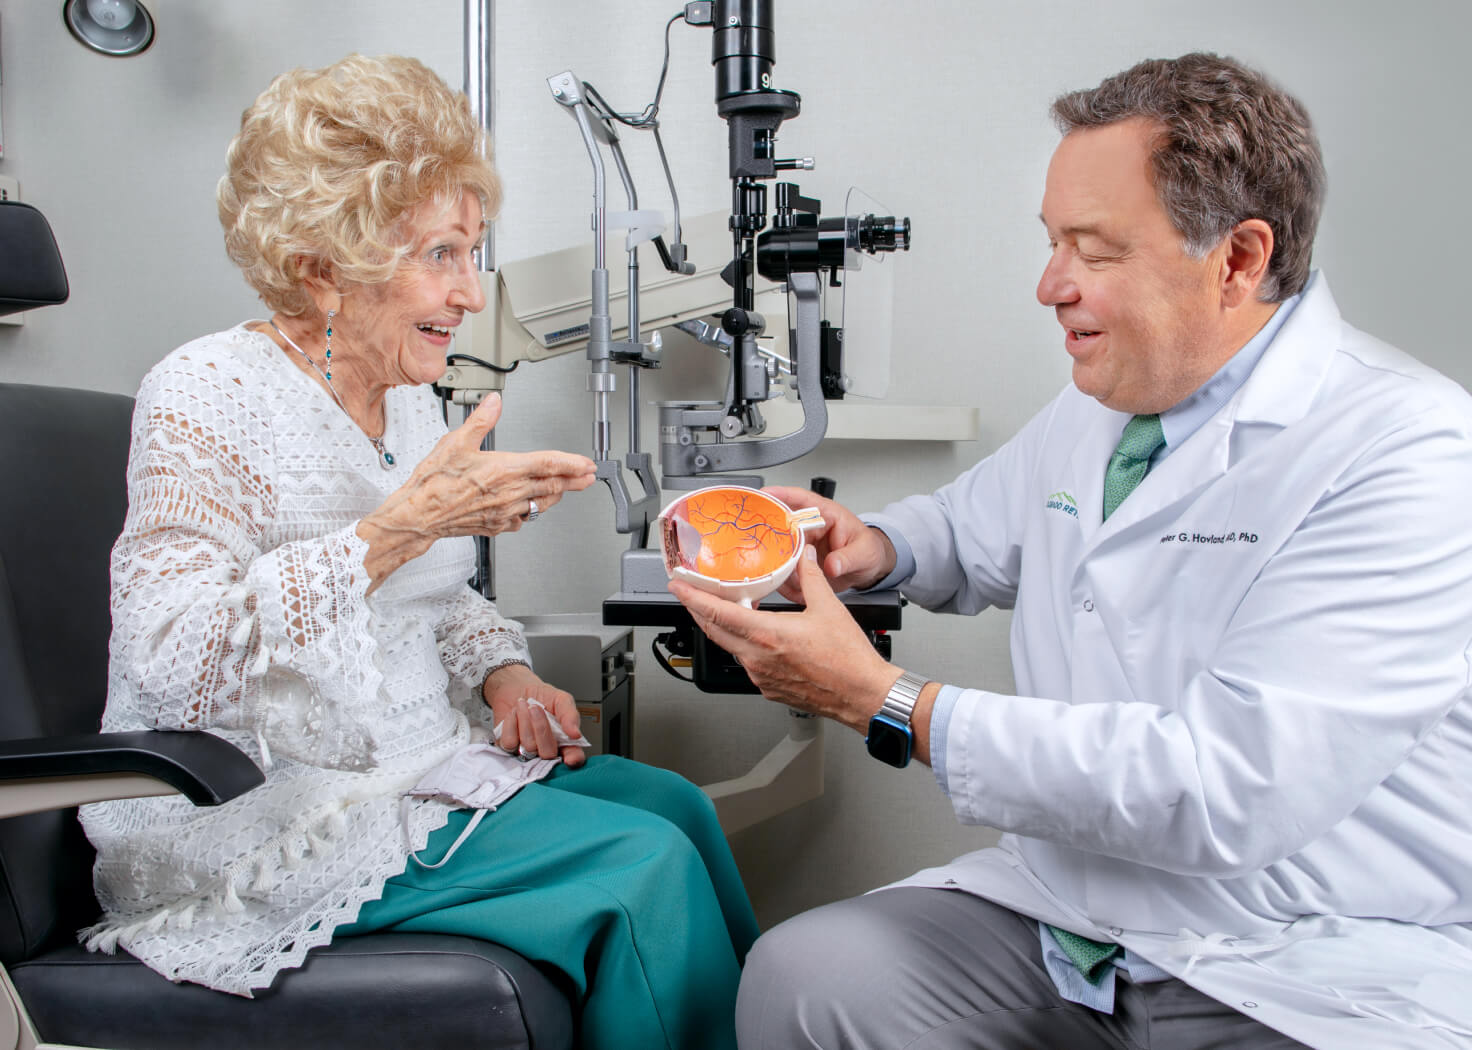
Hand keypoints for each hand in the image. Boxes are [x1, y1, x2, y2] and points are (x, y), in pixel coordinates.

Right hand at [358, 392, 597, 584]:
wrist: (418, 515)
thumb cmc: (433, 483)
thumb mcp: (456, 442)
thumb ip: (480, 421)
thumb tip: (494, 402)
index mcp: (503, 470)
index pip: (547, 464)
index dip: (571, 463)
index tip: (586, 463)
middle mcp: (508, 493)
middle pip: (552, 486)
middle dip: (573, 480)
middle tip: (588, 477)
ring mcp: (504, 512)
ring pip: (540, 504)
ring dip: (556, 495)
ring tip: (565, 489)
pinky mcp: (496, 526)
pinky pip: (522, 519)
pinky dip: (531, 511)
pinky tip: (531, 507)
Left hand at [482, 663, 586, 767]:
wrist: (517, 688)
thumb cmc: (541, 696)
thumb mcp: (561, 699)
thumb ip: (570, 715)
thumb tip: (576, 733)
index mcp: (565, 740)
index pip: (573, 756)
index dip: (573, 759)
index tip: (570, 758)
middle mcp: (547, 749)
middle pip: (548, 754)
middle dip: (541, 728)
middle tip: (536, 708)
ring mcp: (528, 751)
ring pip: (528, 746)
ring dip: (525, 720)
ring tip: (526, 707)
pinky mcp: (509, 748)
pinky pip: (510, 743)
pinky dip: (511, 723)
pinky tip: (515, 716)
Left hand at [669, 552, 894, 731]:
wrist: (864, 695)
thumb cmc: (849, 661)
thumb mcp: (829, 608)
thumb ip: (811, 578)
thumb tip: (804, 556)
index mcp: (767, 636)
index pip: (717, 614)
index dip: (692, 598)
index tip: (678, 586)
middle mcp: (757, 659)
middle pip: (713, 631)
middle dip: (698, 610)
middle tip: (690, 594)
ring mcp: (761, 677)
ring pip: (729, 647)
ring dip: (721, 627)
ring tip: (722, 609)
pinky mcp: (769, 688)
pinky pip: (746, 663)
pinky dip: (742, 645)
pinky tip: (752, 635)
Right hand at [762, 486, 896, 597]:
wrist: (869, 569)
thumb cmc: (868, 550)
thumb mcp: (864, 552)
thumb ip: (848, 558)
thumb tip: (832, 565)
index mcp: (825, 515)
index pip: (800, 499)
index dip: (781, 494)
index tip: (765, 494)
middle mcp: (809, 529)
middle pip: (781, 527)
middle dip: (769, 537)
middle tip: (763, 551)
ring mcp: (802, 547)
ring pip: (780, 552)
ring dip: (778, 566)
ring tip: (785, 580)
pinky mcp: (800, 564)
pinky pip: (786, 572)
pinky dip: (786, 583)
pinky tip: (794, 591)